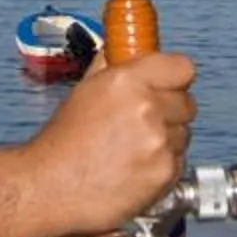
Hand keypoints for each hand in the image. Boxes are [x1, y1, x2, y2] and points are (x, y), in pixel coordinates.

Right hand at [27, 51, 196, 235]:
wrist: (50, 187)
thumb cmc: (61, 144)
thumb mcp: (84, 90)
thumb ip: (111, 66)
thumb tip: (125, 48)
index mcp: (127, 81)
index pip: (182, 67)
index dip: (174, 77)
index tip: (168, 83)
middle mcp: (147, 108)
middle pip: (187, 103)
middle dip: (169, 111)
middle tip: (141, 123)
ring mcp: (159, 142)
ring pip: (182, 135)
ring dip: (165, 141)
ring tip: (131, 150)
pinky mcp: (165, 173)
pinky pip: (178, 163)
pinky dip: (161, 167)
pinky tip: (134, 169)